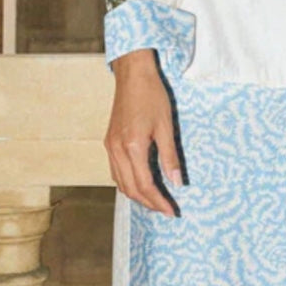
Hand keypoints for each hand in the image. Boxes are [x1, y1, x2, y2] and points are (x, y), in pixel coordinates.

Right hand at [104, 49, 182, 215]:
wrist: (133, 74)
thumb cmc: (152, 95)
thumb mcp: (166, 125)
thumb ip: (170, 156)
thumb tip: (177, 182)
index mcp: (132, 147)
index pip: (145, 185)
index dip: (159, 202)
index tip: (171, 211)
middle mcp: (117, 150)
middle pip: (130, 189)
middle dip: (148, 203)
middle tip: (165, 209)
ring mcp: (110, 146)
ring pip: (120, 182)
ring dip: (136, 195)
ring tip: (155, 200)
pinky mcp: (109, 141)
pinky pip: (115, 171)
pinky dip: (127, 182)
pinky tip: (139, 182)